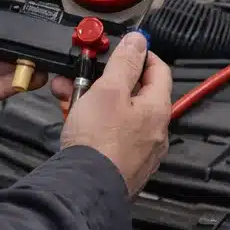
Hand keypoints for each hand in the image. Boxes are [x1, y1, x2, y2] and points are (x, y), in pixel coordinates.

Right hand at [55, 32, 171, 197]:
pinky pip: (110, 134)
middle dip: (106, 79)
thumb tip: (139, 41)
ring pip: (118, 114)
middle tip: (85, 73)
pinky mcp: (122, 164)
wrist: (84, 189)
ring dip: (94, 99)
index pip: (159, 70)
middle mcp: (154, 130)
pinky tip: (73, 119)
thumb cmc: (98, 143)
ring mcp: (139, 150)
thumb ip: (124, 62)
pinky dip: (93, 123)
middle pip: (135, 93)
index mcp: (158, 109)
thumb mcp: (108, 90)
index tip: (124, 49)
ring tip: (70, 95)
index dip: (141, 55)